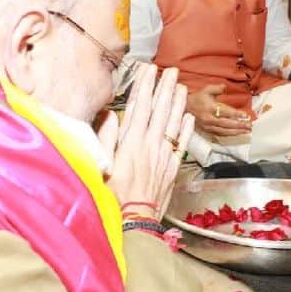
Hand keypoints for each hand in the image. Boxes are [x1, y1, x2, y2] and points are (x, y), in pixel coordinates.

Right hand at [106, 64, 192, 219]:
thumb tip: (110, 115)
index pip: (140, 107)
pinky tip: (189, 116)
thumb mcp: (102, 165)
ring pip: (173, 123)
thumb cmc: (113, 196)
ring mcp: (164, 156)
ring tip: (181, 85)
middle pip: (160, 110)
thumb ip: (106, 138)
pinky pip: (182, 143)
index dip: (145, 86)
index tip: (149, 70)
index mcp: (131, 143)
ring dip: (178, 103)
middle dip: (165, 87)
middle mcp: (150, 145)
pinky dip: (186, 129)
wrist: (135, 222)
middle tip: (171, 70)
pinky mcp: (172, 168)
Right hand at [186, 83, 251, 137]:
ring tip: (247, 131)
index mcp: (210, 108)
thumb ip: (217, 88)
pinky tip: (237, 133)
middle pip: (227, 124)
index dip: (236, 114)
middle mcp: (209, 119)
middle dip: (239, 125)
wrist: (184, 108)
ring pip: (224, 131)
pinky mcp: (207, 130)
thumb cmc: (197, 98)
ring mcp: (208, 126)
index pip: (226, 112)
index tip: (246, 115)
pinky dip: (230, 134)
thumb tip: (225, 87)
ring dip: (237, 132)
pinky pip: (220, 134)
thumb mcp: (206, 89)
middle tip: (250, 126)